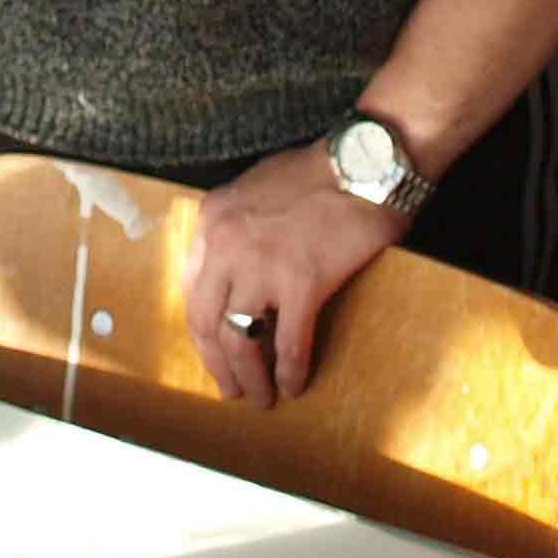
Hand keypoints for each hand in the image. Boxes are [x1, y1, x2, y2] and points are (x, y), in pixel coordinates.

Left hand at [183, 142, 411, 408]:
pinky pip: (290, 342)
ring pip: (240, 339)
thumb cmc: (319, 171)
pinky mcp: (303, 282)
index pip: (191, 288)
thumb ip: (235, 225)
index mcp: (212, 219)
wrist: (366, 160)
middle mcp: (226, 244)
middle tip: (230, 389)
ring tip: (261, 397)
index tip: (214, 349)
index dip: (202, 329)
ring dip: (249, 377)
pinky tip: (295, 386)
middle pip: (206, 321)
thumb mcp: (256, 188)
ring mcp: (262, 265)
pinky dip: (291, 371)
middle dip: (216, 363)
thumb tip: (234, 270)